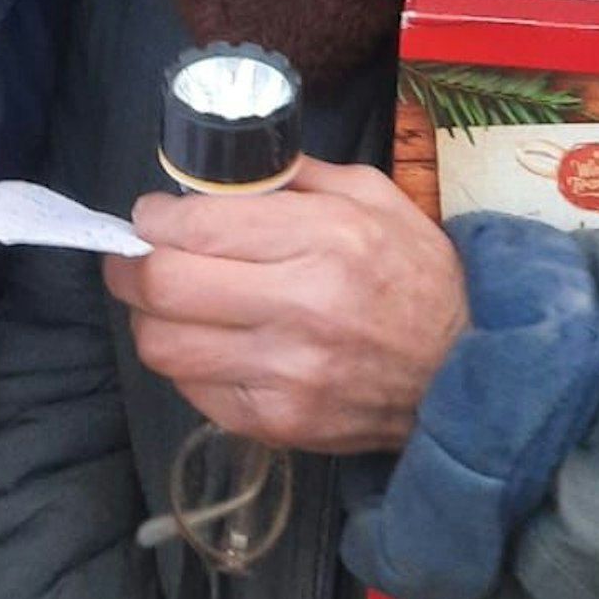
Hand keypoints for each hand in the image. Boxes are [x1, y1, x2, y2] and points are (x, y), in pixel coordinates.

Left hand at [102, 159, 467, 453]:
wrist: (469, 371)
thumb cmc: (418, 274)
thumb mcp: (371, 196)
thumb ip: (291, 176)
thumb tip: (217, 174)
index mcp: (323, 240)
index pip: (195, 229)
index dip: (153, 218)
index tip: (152, 215)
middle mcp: (300, 309)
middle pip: (162, 287)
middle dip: (129, 265)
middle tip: (134, 255)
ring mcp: (285, 375)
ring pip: (162, 345)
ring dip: (149, 317)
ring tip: (168, 300)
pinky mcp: (278, 424)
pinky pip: (193, 391)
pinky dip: (188, 362)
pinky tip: (210, 343)